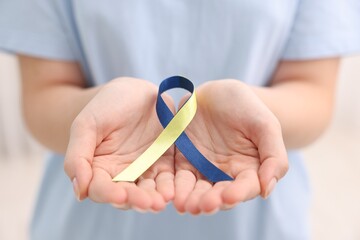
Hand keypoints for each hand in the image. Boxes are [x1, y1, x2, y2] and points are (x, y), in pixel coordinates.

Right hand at [64, 77, 174, 211]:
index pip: (100, 189)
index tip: (120, 195)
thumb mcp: (86, 125)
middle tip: (149, 203)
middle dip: (137, 200)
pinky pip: (167, 178)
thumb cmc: (106, 105)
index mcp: (99, 168)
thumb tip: (79, 191)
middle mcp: (121, 174)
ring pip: (148, 191)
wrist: (134, 91)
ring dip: (155, 198)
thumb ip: (78, 156)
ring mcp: (144, 170)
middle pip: (127, 195)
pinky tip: (174, 190)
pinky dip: (170, 186)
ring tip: (163, 201)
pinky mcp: (164, 163)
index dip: (109, 194)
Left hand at [173, 80, 287, 213]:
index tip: (229, 197)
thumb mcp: (265, 125)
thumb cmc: (246, 106)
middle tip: (201, 206)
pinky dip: (174, 186)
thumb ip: (274, 156)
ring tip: (184, 205)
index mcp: (249, 169)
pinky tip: (170, 193)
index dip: (238, 193)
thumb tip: (267, 190)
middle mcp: (225, 174)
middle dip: (211, 201)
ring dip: (191, 199)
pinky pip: (178, 176)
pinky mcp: (183, 161)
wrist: (217, 91)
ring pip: (197, 189)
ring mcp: (203, 168)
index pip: (246, 187)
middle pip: (218, 194)